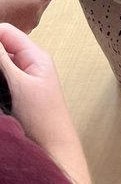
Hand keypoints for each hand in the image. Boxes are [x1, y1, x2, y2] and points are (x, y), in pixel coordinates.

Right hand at [0, 23, 79, 155]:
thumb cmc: (42, 117)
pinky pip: (0, 83)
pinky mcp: (14, 97)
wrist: (51, 151)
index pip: (6, 32)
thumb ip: (2, 60)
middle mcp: (28, 65)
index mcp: (35, 57)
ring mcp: (20, 82)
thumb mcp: (20, 84)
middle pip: (0, 48)